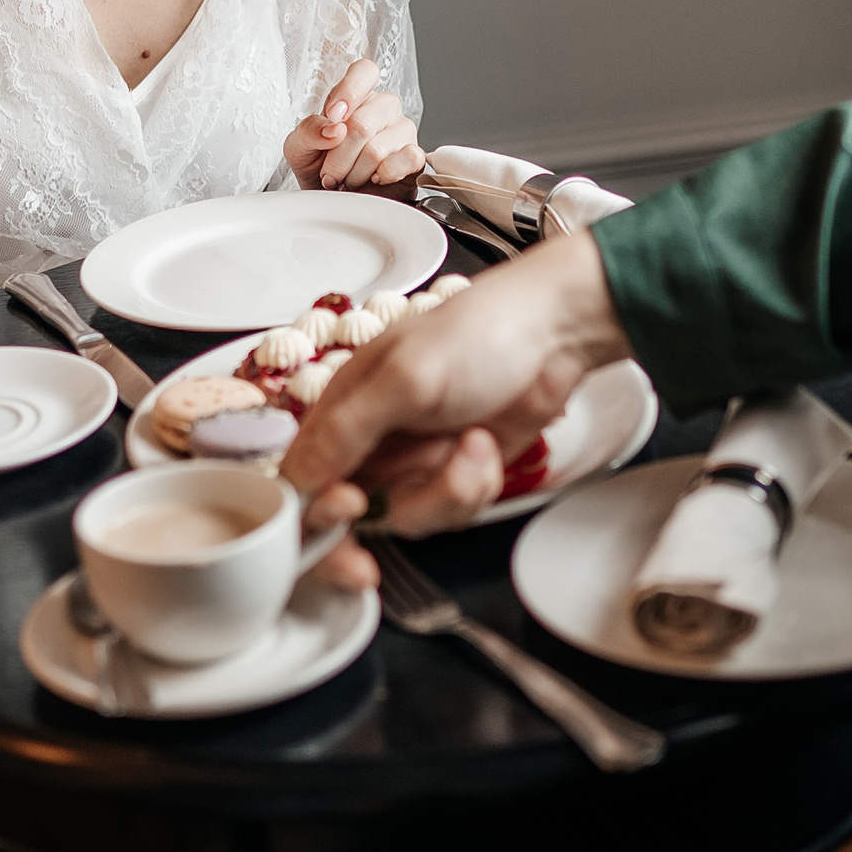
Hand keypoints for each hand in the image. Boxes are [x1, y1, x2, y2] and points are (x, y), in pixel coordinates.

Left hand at [283, 57, 423, 190]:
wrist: (338, 202)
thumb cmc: (321, 168)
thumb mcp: (298, 147)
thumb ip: (310, 131)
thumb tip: (334, 129)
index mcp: (357, 97)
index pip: (364, 72)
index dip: (348, 93)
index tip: (333, 117)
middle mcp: (383, 109)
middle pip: (361, 124)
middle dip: (338, 158)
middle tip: (330, 172)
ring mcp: (402, 131)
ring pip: (376, 150)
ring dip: (354, 174)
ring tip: (349, 179)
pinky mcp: (416, 157)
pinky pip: (405, 160)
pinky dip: (382, 176)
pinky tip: (375, 179)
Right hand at [283, 233, 631, 588]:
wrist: (554, 335)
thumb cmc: (480, 333)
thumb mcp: (405, 378)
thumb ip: (347, 430)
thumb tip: (298, 477)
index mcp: (341, 409)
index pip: (301, 479)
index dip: (314, 511)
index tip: (349, 510)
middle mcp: (369, 441)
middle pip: (350, 515)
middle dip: (384, 517)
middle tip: (412, 511)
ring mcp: (412, 461)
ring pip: (405, 516)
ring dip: (446, 490)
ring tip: (472, 445)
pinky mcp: (451, 475)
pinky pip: (447, 511)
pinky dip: (473, 485)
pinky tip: (484, 448)